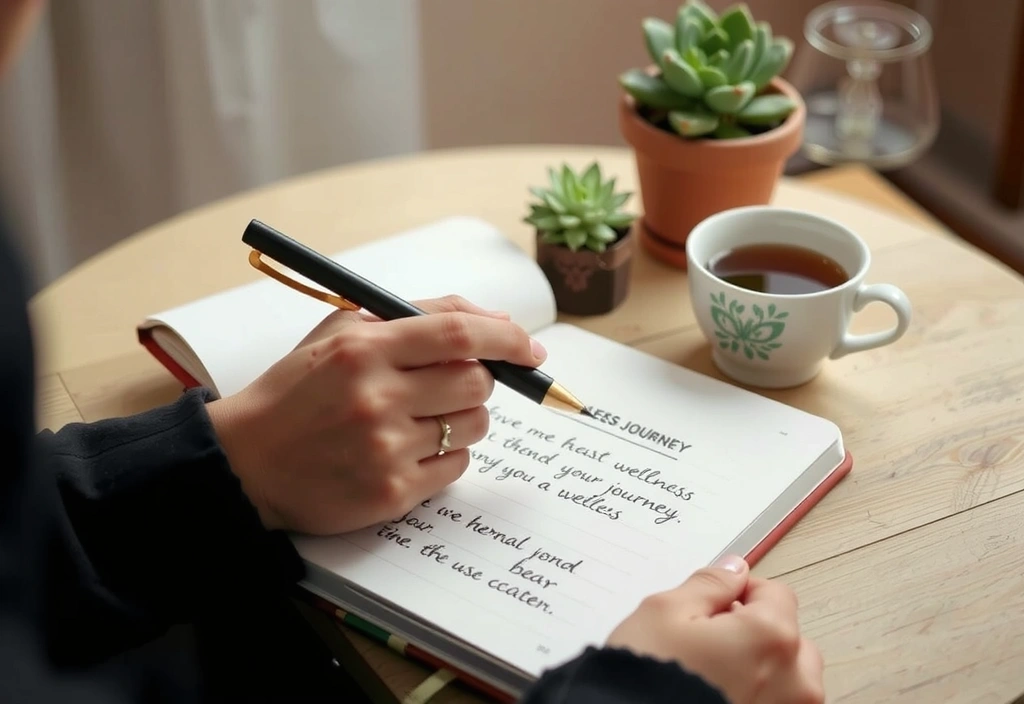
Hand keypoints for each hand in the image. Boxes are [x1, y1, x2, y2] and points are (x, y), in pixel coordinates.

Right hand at [205, 294, 545, 534]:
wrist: (245, 463)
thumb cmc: (298, 391)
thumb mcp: (342, 332)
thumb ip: (418, 315)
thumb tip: (498, 322)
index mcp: (363, 348)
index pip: (458, 333)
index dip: (506, 338)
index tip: (531, 348)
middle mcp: (376, 398)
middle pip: (476, 383)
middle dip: (479, 381)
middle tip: (453, 384)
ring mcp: (385, 450)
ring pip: (474, 427)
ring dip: (463, 419)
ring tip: (422, 419)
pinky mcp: (390, 494)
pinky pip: (457, 468)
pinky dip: (447, 457)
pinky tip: (409, 451)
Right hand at [606, 556, 823, 703]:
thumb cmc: (646, 683)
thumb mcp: (665, 612)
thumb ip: (708, 585)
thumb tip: (734, 570)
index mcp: (771, 638)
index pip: (776, 594)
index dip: (741, 591)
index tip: (715, 604)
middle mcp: (795, 681)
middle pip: (790, 638)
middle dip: (757, 634)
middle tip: (710, 643)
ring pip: (790, 680)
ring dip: (762, 671)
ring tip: (715, 676)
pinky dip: (757, 696)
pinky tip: (720, 697)